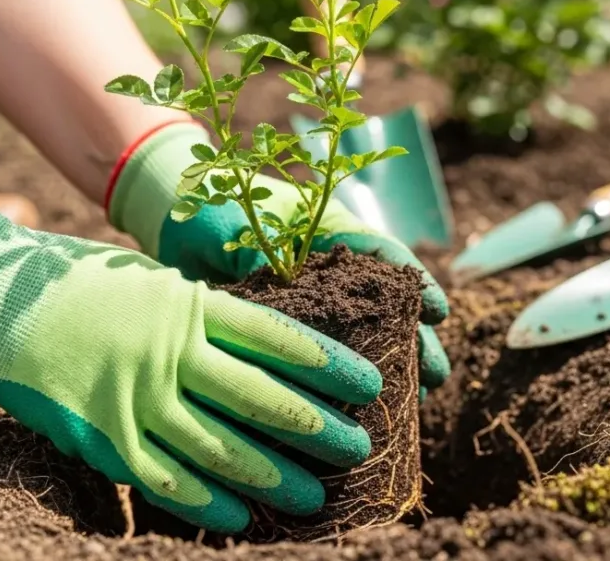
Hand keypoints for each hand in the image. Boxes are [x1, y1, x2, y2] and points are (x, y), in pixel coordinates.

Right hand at [0, 183, 381, 531]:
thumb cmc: (76, 280)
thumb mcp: (151, 281)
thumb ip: (201, 314)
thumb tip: (261, 348)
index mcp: (188, 305)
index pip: (278, 339)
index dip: (329, 365)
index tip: (370, 383)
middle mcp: (169, 354)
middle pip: (262, 398)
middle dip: (318, 428)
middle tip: (361, 447)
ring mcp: (135, 399)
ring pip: (223, 447)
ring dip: (276, 475)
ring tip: (318, 494)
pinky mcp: (102, 437)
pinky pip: (166, 478)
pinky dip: (210, 500)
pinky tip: (244, 515)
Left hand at [108, 122, 450, 391]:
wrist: (171, 207)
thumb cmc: (209, 202)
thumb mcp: (237, 225)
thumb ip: (264, 255)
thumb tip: (283, 295)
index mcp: (326, 229)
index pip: (382, 254)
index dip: (414, 285)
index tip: (438, 314)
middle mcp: (326, 264)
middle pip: (384, 302)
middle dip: (416, 338)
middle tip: (438, 375)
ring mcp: (309, 295)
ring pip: (361, 331)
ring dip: (391, 362)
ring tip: (417, 401)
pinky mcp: (286, 321)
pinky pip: (324, 350)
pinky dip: (346, 373)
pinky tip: (359, 406)